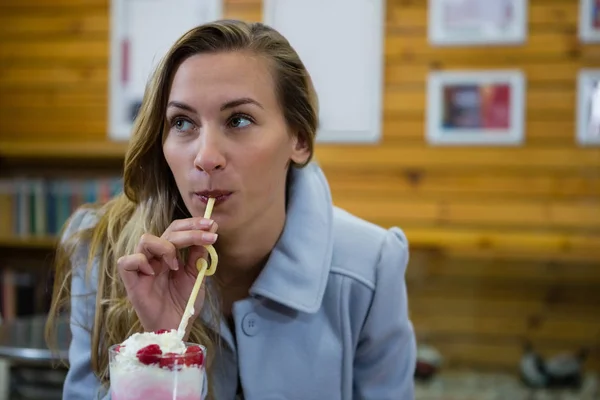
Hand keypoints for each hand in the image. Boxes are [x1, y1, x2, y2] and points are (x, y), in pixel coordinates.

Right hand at [116, 217, 217, 338]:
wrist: (176, 328)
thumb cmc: (184, 304)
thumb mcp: (196, 275)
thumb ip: (199, 254)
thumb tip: (211, 231)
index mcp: (169, 255)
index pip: (177, 229)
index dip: (193, 224)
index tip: (212, 224)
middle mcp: (155, 258)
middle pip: (167, 232)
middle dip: (190, 231)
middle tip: (208, 237)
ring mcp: (142, 268)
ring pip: (146, 240)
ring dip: (166, 247)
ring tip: (176, 265)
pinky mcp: (131, 281)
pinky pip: (127, 261)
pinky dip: (141, 262)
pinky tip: (155, 273)